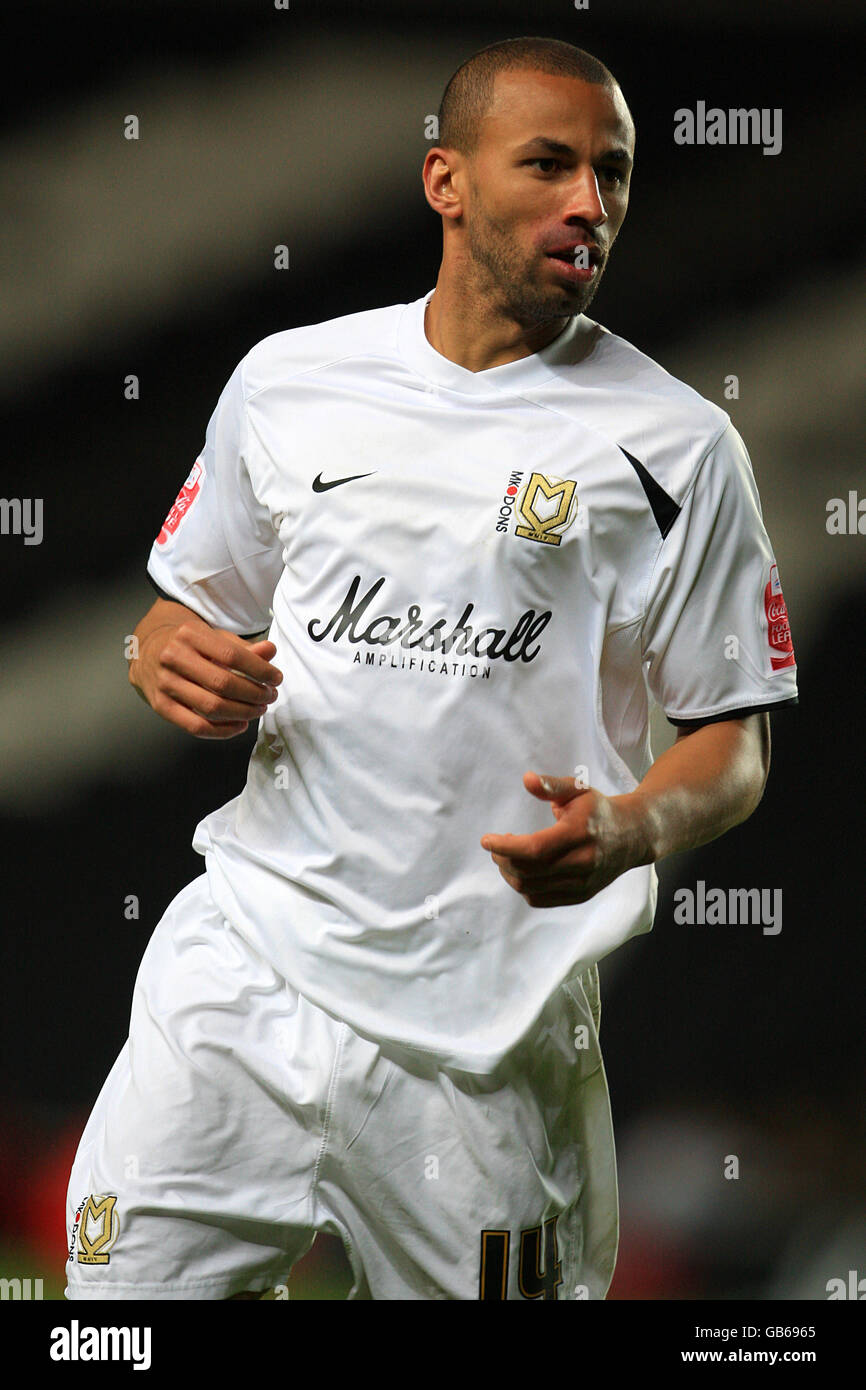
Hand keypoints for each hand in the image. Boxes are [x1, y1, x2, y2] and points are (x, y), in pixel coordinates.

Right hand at [130, 622, 282, 738]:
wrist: (147, 650)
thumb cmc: (188, 645)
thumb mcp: (214, 637)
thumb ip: (243, 647)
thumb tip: (270, 651)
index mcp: (189, 635)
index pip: (232, 655)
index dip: (259, 670)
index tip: (276, 678)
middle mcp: (173, 657)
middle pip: (222, 684)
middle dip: (254, 694)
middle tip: (270, 697)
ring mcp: (165, 683)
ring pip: (210, 708)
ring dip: (242, 713)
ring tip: (258, 710)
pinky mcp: (161, 706)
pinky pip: (195, 726)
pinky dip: (222, 730)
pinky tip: (240, 725)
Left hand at [480, 771, 648, 907]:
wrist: (633, 835)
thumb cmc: (599, 809)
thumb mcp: (578, 789)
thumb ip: (551, 785)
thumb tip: (526, 779)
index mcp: (579, 834)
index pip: (534, 849)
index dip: (505, 847)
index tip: (486, 840)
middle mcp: (582, 862)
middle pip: (528, 872)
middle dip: (503, 859)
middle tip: (496, 847)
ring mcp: (583, 883)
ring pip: (531, 889)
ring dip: (510, 874)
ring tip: (507, 857)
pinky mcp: (581, 895)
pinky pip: (540, 899)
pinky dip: (524, 887)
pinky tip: (522, 870)